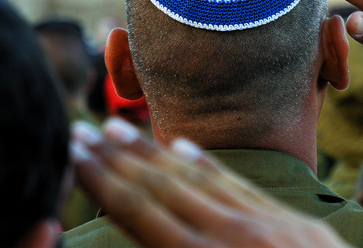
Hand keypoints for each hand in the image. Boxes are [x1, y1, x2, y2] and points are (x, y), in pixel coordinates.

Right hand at [71, 119, 348, 247]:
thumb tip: (148, 235)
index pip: (140, 210)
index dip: (103, 179)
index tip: (74, 152)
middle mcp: (230, 236)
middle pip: (162, 188)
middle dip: (118, 159)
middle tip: (81, 130)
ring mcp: (263, 223)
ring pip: (196, 179)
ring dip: (152, 152)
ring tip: (118, 127)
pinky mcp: (288, 219)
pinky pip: (239, 185)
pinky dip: (207, 164)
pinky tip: (182, 145)